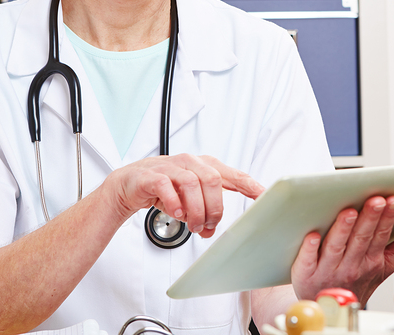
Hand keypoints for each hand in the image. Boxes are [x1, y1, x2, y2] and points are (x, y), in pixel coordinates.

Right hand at [107, 154, 263, 237]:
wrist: (129, 184)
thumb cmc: (163, 188)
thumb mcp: (189, 200)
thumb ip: (203, 212)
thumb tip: (210, 230)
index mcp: (204, 166)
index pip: (232, 174)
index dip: (249, 184)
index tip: (264, 195)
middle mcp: (189, 163)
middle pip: (213, 180)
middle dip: (214, 208)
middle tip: (207, 226)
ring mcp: (170, 166)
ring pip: (192, 183)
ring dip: (195, 210)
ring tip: (192, 225)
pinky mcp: (151, 176)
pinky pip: (166, 186)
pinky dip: (174, 203)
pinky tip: (177, 214)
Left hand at [290, 195, 393, 303]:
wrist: (330, 306)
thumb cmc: (356, 279)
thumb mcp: (386, 266)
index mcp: (371, 261)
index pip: (381, 236)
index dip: (387, 218)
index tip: (392, 199)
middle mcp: (351, 265)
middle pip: (361, 238)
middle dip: (370, 218)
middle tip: (376, 199)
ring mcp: (328, 269)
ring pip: (336, 246)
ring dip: (343, 229)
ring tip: (349, 211)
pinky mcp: (306, 272)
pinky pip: (308, 259)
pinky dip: (310, 247)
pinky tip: (313, 234)